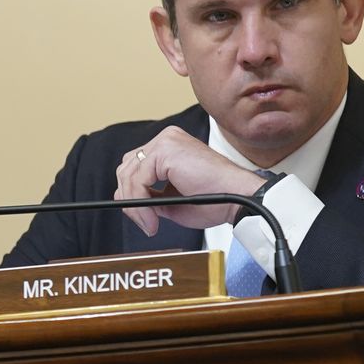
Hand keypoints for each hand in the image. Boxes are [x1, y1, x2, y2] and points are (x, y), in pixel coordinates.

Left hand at [114, 126, 265, 235]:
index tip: (143, 219)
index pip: (135, 168)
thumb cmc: (215, 200)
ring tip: (150, 223)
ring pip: (128, 175)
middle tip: (145, 223)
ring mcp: (166, 141)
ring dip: (134, 205)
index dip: (132, 195)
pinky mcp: (166, 149)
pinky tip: (153, 218)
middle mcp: (166, 140)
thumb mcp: (172, 201)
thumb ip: (150, 197)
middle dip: (130, 199)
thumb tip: (128, 201)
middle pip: (127, 169)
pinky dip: (139, 203)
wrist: (236, 200)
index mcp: (169, 148)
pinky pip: (137, 180)